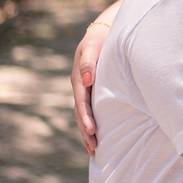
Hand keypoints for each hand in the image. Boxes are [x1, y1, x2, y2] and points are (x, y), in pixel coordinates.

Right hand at [71, 21, 110, 155]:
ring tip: (92, 150)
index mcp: (79, 78)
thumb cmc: (100, 38)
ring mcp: (85, 89)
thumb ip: (88, 63)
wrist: (103, 32)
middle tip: (93, 148)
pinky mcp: (92, 91)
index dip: (86, 117)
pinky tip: (94, 138)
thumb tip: (86, 81)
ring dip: (87, 132)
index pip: (82, 101)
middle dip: (86, 131)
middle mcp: (80, 86)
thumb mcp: (93, 46)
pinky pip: (89, 110)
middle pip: (80, 113)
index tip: (92, 130)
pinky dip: (90, 124)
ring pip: (83, 115)